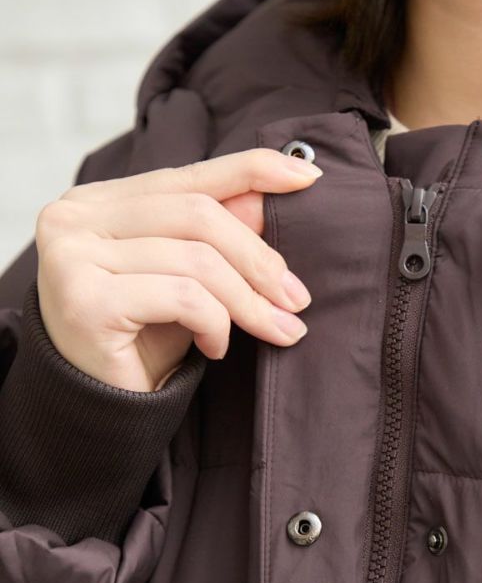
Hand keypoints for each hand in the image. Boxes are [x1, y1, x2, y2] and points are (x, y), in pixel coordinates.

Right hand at [35, 148, 321, 391]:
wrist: (102, 411)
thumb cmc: (142, 343)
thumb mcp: (190, 282)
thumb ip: (218, 236)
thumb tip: (266, 200)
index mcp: (98, 202)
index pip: (187, 176)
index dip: (251, 170)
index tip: (307, 177)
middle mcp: (74, 218)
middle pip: (198, 216)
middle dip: (260, 260)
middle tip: (297, 300)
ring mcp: (73, 256)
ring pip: (197, 260)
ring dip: (247, 302)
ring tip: (271, 330)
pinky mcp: (85, 299)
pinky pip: (184, 298)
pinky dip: (215, 324)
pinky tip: (216, 347)